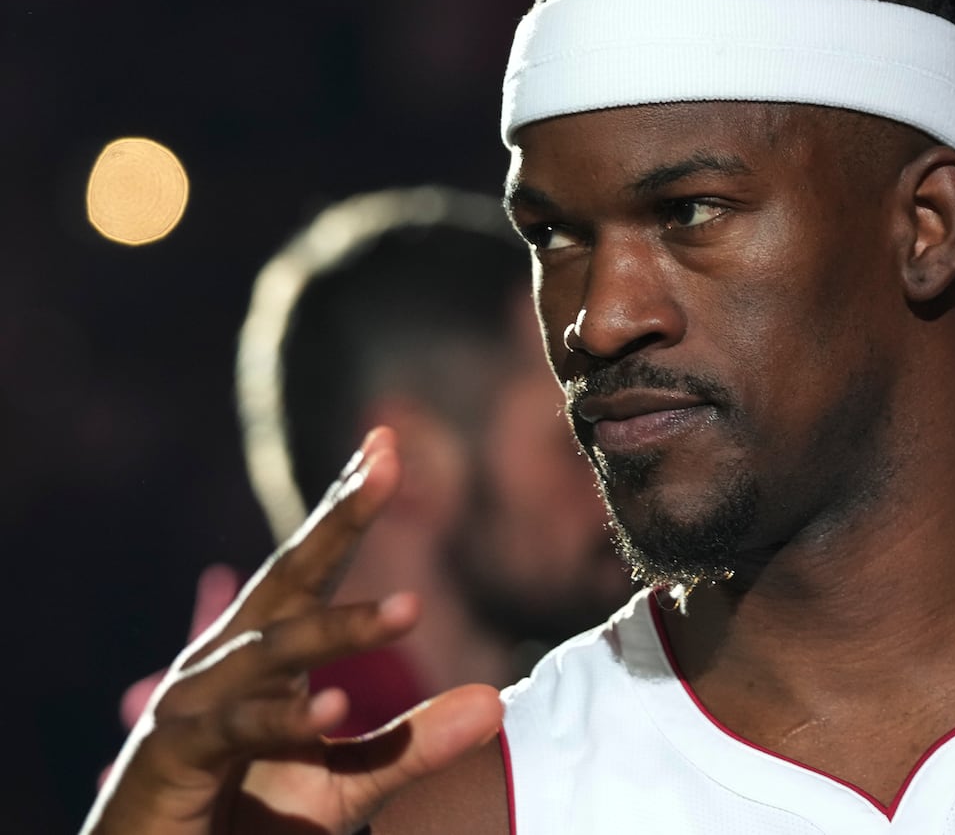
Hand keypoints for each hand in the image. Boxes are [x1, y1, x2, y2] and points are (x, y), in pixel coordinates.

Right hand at [82, 428, 502, 834]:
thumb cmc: (249, 820)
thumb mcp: (346, 784)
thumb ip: (414, 745)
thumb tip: (495, 704)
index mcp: (265, 653)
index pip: (313, 567)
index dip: (348, 507)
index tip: (387, 444)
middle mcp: (226, 661)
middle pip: (291, 576)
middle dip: (340, 518)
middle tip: (390, 462)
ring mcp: (193, 703)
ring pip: (276, 653)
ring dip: (341, 631)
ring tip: (411, 611)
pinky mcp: (173, 757)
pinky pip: (237, 729)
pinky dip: (286, 721)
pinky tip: (333, 708)